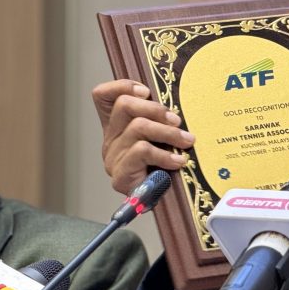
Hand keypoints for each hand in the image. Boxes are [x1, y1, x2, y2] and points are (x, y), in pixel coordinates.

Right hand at [91, 79, 194, 193]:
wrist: (156, 204)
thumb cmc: (162, 167)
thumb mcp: (162, 137)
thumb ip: (162, 120)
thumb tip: (179, 105)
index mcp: (118, 126)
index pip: (102, 96)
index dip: (122, 86)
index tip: (146, 91)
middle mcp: (111, 138)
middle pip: (124, 105)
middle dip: (155, 109)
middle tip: (177, 121)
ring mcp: (114, 156)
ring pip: (138, 127)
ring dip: (168, 133)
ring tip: (186, 142)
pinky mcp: (120, 174)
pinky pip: (142, 151)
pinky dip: (165, 155)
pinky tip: (178, 162)